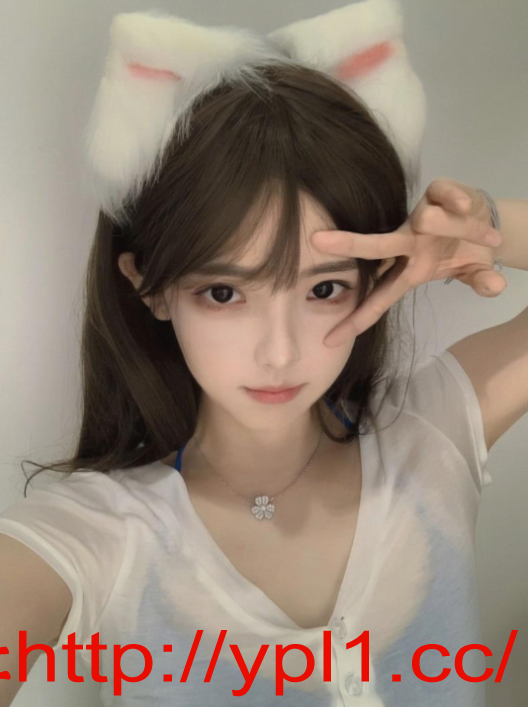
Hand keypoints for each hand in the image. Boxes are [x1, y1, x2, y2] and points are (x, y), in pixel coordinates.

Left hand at [311, 178, 507, 346]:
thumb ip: (479, 281)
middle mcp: (407, 243)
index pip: (379, 298)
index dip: (358, 319)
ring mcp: (420, 217)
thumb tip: (495, 286)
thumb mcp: (472, 273)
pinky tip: (465, 206)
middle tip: (319, 240)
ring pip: (425, 219)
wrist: (484, 219)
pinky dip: (456, 202)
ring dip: (453, 225)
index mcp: (409, 271)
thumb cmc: (463, 251)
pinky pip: (445, 195)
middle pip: (376, 246)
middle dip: (350, 244)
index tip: (330, 339)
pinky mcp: (438, 192)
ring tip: (476, 229)